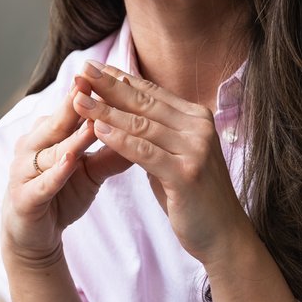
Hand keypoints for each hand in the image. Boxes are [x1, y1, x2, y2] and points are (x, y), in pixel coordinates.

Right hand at [1, 73, 133, 269]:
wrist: (34, 237)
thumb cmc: (62, 195)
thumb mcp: (91, 171)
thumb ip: (112, 151)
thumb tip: (147, 130)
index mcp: (48, 135)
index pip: (73, 110)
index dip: (92, 93)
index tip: (114, 74)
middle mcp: (32, 146)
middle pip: (59, 122)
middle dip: (76, 101)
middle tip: (94, 79)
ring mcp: (24, 171)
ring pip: (51, 151)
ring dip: (71, 137)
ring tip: (92, 123)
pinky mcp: (24, 198)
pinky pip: (42, 183)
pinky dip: (56, 172)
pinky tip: (70, 162)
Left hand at [72, 62, 247, 266]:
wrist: (223, 235)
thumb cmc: (193, 197)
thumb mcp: (172, 157)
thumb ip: (154, 135)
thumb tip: (123, 111)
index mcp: (197, 118)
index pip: (151, 92)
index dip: (120, 78)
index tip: (93, 66)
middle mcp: (200, 127)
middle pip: (145, 102)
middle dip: (109, 85)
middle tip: (81, 70)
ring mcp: (196, 149)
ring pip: (142, 125)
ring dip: (106, 110)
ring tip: (78, 99)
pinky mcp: (187, 174)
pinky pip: (145, 152)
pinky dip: (119, 139)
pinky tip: (97, 129)